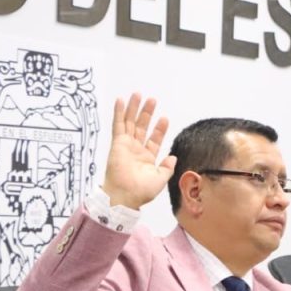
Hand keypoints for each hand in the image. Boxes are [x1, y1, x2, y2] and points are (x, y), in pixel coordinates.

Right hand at [102, 93, 174, 209]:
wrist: (126, 196)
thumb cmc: (142, 191)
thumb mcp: (161, 179)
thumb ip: (168, 167)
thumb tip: (173, 158)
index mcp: (147, 158)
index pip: (154, 139)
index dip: (159, 129)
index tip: (164, 118)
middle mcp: (136, 150)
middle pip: (142, 127)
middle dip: (147, 113)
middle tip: (152, 100)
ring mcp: (126, 145)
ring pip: (130, 122)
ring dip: (134, 108)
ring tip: (138, 95)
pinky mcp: (117, 143)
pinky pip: (118, 124)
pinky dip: (119, 112)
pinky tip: (121, 100)